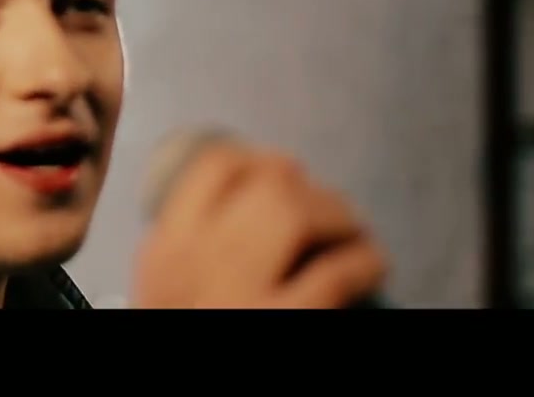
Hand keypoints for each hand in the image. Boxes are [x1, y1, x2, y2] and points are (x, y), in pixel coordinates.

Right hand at [130, 141, 386, 308]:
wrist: (181, 396)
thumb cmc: (194, 332)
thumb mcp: (171, 296)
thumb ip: (195, 256)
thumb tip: (255, 213)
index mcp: (162, 252)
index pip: (213, 165)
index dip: (261, 161)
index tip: (284, 175)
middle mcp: (192, 260)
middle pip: (263, 177)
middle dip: (308, 186)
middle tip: (330, 210)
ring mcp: (236, 290)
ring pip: (297, 209)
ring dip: (340, 216)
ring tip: (355, 235)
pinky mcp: (286, 322)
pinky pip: (337, 270)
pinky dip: (364, 259)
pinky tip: (372, 266)